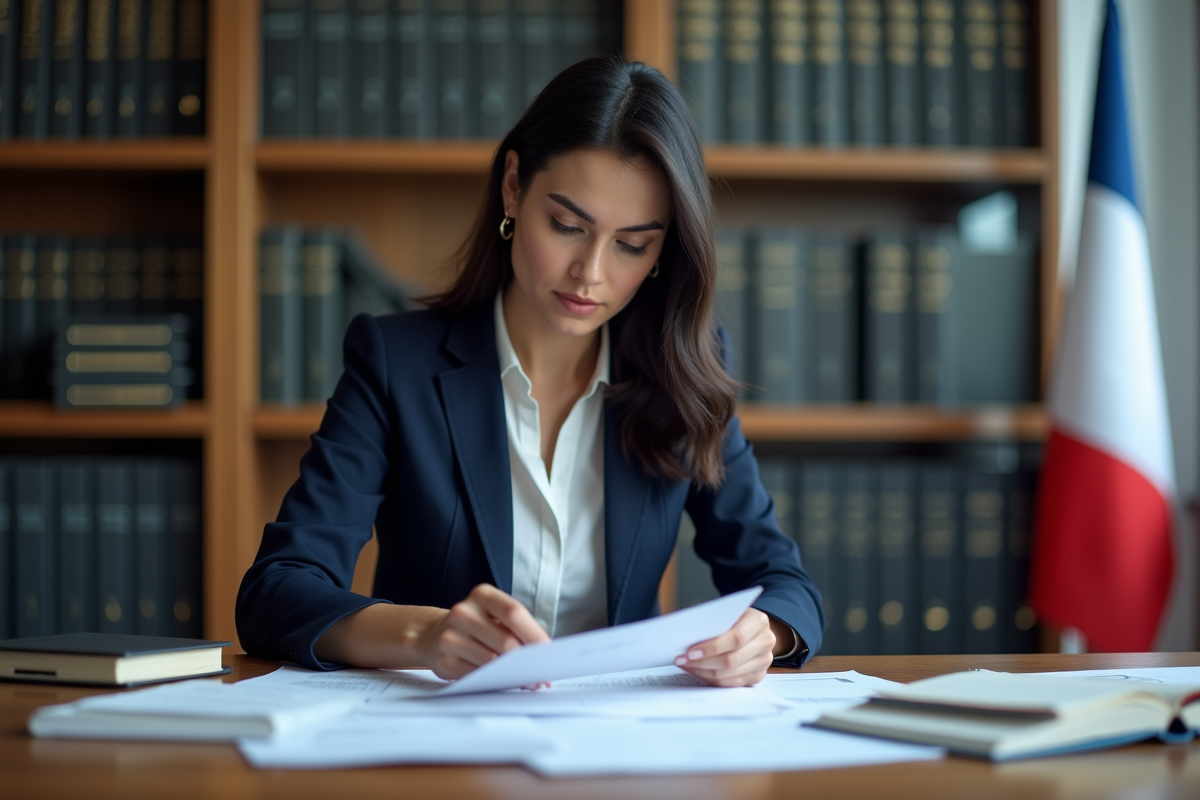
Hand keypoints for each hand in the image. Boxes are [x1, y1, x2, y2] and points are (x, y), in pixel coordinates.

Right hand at [416, 584, 548, 680]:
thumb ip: (514, 628)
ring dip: (513, 674)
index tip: (549, 651)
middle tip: (541, 675)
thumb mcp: (492, 615)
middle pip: (505, 640)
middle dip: (527, 662)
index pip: (514, 613)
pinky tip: (502, 681)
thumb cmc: (475, 627)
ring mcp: (450, 636)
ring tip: (527, 680)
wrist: (433, 635)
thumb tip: (541, 653)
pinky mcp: (444, 661)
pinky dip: (493, 681)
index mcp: (482, 595)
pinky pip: (477, 676)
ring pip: (492, 661)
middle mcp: (463, 612)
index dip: (534, 634)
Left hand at [674, 608, 775, 686]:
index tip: (690, 652)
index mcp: (759, 621)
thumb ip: (713, 622)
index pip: (735, 638)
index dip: (712, 647)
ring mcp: (764, 661)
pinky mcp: (758, 675)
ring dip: (704, 672)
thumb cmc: (734, 618)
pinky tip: (698, 671)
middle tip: (682, 660)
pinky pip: (732, 683)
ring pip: (730, 674)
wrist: (753, 628)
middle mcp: (766, 641)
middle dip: (703, 662)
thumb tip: (686, 637)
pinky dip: (712, 679)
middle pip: (732, 660)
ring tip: (686, 666)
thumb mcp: (726, 612)